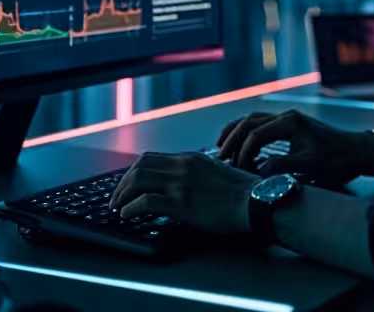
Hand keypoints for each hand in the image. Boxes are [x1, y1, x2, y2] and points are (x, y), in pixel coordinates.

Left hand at [108, 151, 258, 234]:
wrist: (256, 202)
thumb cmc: (243, 192)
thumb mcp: (217, 174)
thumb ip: (197, 174)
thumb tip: (183, 185)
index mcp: (190, 158)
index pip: (151, 158)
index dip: (134, 172)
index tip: (128, 184)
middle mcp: (182, 166)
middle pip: (139, 166)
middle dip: (122, 183)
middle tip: (116, 197)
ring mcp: (181, 184)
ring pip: (138, 180)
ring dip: (122, 194)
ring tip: (117, 207)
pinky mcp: (181, 203)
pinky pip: (145, 202)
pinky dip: (131, 208)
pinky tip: (127, 215)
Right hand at [217, 109, 373, 185]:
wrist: (359, 152)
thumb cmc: (338, 160)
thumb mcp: (311, 166)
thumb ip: (282, 166)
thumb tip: (257, 171)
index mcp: (290, 123)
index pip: (255, 136)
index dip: (242, 154)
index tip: (236, 171)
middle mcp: (286, 117)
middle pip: (249, 122)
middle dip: (232, 139)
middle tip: (219, 157)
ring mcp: (289, 120)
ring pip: (253, 121)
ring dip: (237, 133)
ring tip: (222, 148)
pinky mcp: (291, 127)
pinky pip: (262, 125)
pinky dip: (248, 134)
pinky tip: (243, 146)